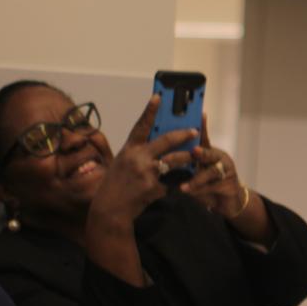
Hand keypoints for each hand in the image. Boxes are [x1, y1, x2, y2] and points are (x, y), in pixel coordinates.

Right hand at [88, 95, 197, 231]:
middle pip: (166, 140)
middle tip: (195, 130)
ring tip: (197, 154)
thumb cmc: (116, 184)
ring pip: (175, 160)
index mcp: (128, 150)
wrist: (109, 209)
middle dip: (183, 134)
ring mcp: (146, 172)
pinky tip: (179, 184)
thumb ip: (140, 153)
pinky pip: (172, 181)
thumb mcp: (123, 163)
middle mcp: (137, 158)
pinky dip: (176, 182)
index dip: (150, 110)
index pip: (141, 126)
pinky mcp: (154, 186)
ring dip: (188, 157)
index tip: (159, 96)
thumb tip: (159, 142)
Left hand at [180, 116, 246, 217]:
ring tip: (183, 185)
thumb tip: (160, 154)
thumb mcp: (192, 171)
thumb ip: (183, 162)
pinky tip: (187, 192)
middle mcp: (218, 157)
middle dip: (193, 154)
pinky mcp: (229, 183)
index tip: (200, 115)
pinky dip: (198, 189)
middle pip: (206, 152)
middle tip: (179, 156)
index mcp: (208, 151)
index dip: (202, 125)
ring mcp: (226, 170)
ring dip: (196, 178)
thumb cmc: (205, 184)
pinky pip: (212, 186)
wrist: (225, 201)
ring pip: (211, 171)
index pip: (203, 136)